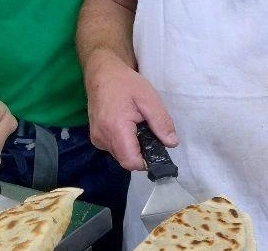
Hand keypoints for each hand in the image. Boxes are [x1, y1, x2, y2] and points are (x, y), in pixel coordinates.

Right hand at [83, 52, 176, 169]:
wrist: (102, 72)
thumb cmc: (125, 83)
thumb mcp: (149, 99)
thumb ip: (161, 123)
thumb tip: (172, 143)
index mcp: (115, 128)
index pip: (131, 162)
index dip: (147, 161)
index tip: (157, 147)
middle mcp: (102, 137)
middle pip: (127, 160)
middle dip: (142, 152)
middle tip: (149, 131)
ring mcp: (97, 138)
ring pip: (121, 156)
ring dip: (133, 147)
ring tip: (138, 126)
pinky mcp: (96, 137)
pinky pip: (115, 149)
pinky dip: (125, 143)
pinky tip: (129, 127)